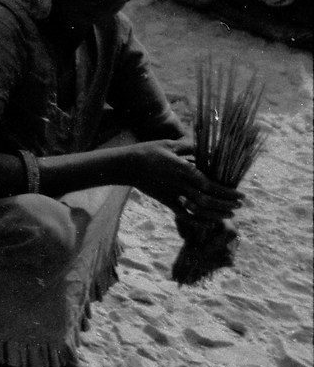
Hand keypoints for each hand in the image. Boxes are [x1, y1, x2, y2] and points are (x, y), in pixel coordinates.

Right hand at [125, 140, 242, 220]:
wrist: (126, 165)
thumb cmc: (148, 151)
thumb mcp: (168, 144)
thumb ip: (188, 147)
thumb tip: (207, 148)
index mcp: (181, 168)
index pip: (209, 183)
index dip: (226, 191)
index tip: (240, 194)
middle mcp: (179, 183)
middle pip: (207, 199)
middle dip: (226, 204)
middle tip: (239, 206)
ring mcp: (172, 194)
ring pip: (198, 209)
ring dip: (216, 213)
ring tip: (229, 214)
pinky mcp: (166, 201)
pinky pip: (184, 214)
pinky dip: (198, 221)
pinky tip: (209, 222)